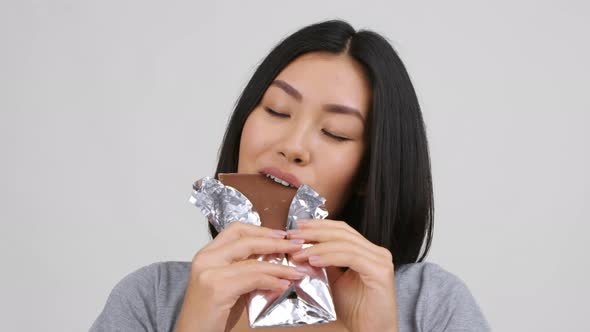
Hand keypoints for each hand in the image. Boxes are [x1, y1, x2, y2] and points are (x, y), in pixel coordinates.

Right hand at [175, 222, 305, 331]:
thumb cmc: (209, 313)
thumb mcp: (228, 284)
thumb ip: (246, 270)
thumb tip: (276, 262)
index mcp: (207, 253)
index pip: (236, 230)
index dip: (261, 230)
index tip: (282, 235)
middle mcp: (206, 258)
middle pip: (246, 240)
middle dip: (276, 242)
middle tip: (296, 246)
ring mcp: (209, 272)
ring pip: (253, 262)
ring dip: (280, 267)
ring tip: (296, 272)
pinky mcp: (217, 288)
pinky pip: (252, 279)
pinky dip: (272, 281)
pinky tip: (283, 285)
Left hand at [288, 219, 397, 331]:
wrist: (370, 331)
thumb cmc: (355, 310)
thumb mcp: (334, 280)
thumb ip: (324, 263)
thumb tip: (302, 248)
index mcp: (367, 251)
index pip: (342, 230)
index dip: (319, 225)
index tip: (298, 227)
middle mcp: (377, 252)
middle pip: (343, 232)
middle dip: (315, 232)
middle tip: (294, 236)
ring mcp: (380, 260)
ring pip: (345, 244)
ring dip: (318, 246)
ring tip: (299, 252)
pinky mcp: (380, 271)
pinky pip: (351, 257)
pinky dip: (330, 256)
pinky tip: (314, 260)